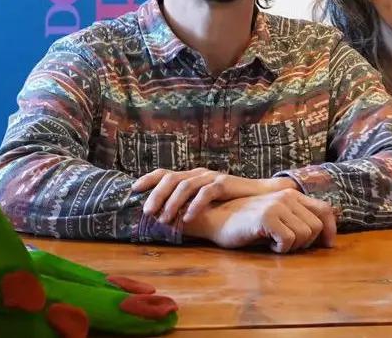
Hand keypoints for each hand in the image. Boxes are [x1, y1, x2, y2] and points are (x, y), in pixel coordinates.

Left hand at [132, 168, 287, 224]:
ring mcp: (211, 177)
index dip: (148, 179)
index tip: (133, 189)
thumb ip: (186, 206)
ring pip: (186, 186)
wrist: (258, 196)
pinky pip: (206, 193)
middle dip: (156, 195)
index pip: (165, 173)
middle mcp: (198, 173)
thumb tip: (161, 218)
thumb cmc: (228, 202)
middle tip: (147, 212)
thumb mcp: (203, 202)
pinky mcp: (224, 183)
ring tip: (165, 219)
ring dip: (172, 203)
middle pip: (171, 179)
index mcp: (190, 176)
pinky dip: (195, 206)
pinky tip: (188, 218)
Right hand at [184, 189, 337, 252]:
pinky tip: (268, 245)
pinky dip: (281, 249)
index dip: (331, 230)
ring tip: (275, 243)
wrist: (216, 219)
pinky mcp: (267, 216)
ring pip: (304, 235)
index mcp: (291, 194)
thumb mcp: (276, 217)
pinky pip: (288, 240)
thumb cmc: (246, 223)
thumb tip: (327, 238)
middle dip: (306, 243)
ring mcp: (277, 205)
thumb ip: (297, 219)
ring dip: (292, 247)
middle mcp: (287, 196)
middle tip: (286, 245)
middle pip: (316, 227)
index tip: (328, 245)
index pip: (325, 209)